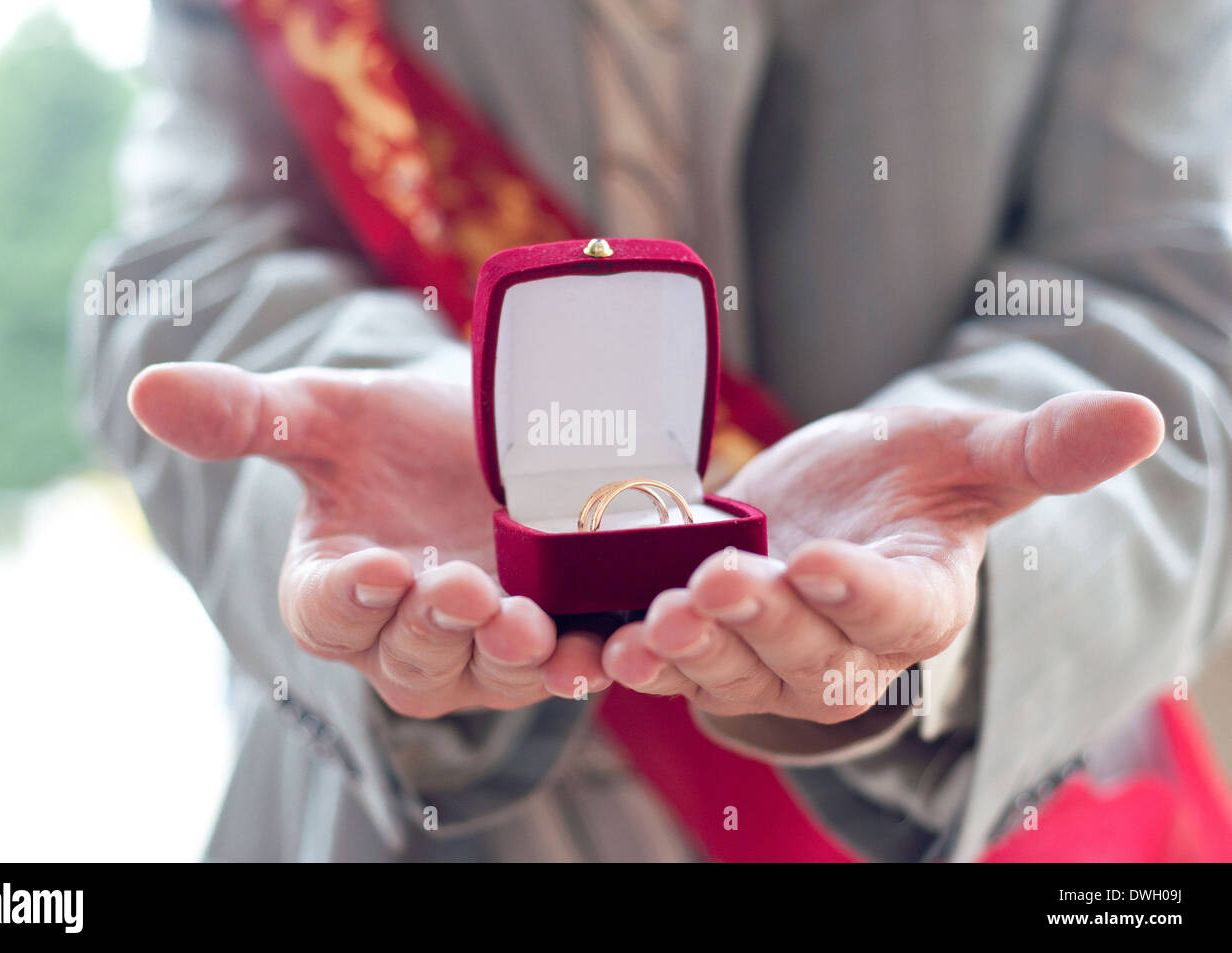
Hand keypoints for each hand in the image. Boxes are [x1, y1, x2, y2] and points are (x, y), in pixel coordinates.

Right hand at [128, 362, 607, 717]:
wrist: (481, 432)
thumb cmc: (389, 430)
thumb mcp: (322, 411)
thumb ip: (246, 415)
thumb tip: (145, 391)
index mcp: (331, 585)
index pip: (324, 610)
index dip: (347, 595)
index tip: (377, 566)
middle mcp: (397, 633)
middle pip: (407, 655)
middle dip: (432, 625)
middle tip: (458, 586)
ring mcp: (472, 648)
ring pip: (481, 673)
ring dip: (503, 655)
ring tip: (523, 622)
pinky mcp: (540, 644)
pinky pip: (556, 669)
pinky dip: (575, 664)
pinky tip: (597, 651)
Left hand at [601, 392, 1163, 721]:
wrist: (830, 505)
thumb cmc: (908, 481)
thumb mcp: (969, 453)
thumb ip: (1040, 449)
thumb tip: (1145, 418)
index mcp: (917, 603)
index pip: (898, 610)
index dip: (862, 593)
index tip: (826, 563)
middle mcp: (844, 650)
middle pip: (802, 648)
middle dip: (760, 618)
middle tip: (720, 582)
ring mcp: (770, 661)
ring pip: (731, 668)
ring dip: (693, 648)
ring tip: (656, 618)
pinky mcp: (710, 651)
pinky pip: (674, 669)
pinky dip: (637, 663)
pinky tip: (601, 649)